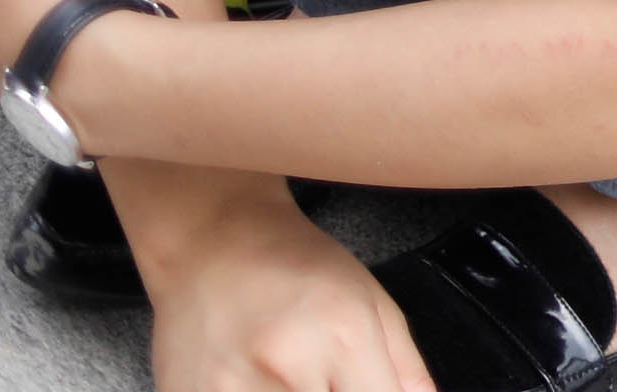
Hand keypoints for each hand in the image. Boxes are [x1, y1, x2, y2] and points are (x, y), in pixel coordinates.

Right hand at [143, 200, 435, 391]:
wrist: (211, 239)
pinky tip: (260, 380)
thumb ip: (404, 364)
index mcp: (345, 335)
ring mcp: (231, 386)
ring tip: (292, 376)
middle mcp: (289, 364)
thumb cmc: (296, 264)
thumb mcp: (372, 299)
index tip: (366, 386)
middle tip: (327, 378)